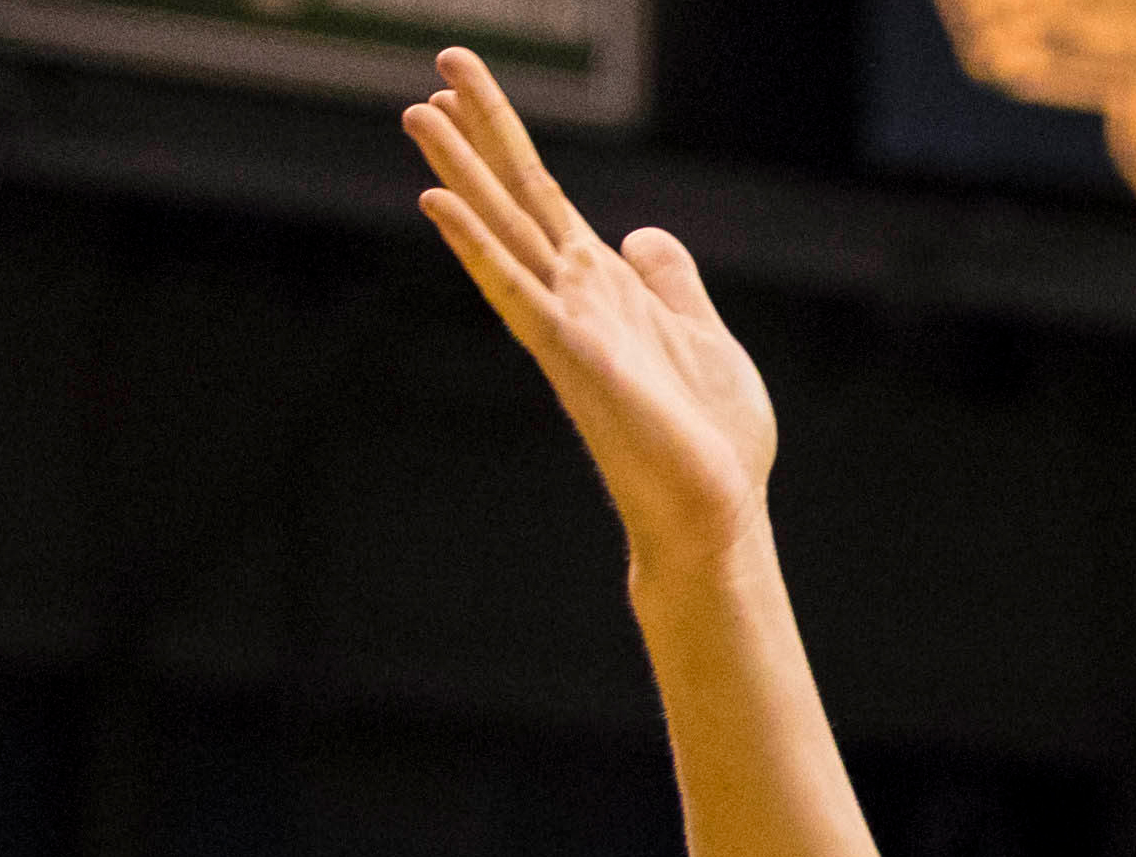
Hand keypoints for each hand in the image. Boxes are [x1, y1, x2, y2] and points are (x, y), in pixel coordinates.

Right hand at [405, 49, 776, 565]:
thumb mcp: (704, 338)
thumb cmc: (711, 441)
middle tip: (440, 65)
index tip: (467, 88)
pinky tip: (436, 204)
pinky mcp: (574, 357)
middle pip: (518, 198)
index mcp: (607, 290)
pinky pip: (514, 291)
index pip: (546, 200)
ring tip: (420, 111)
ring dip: (463, 173)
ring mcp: (569, 326)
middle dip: (482, 132)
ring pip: (506, 232)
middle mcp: (577, 299)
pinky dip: (477, 247)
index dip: (510, 143)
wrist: (714, 512)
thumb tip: (642, 235)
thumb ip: (672, 284)